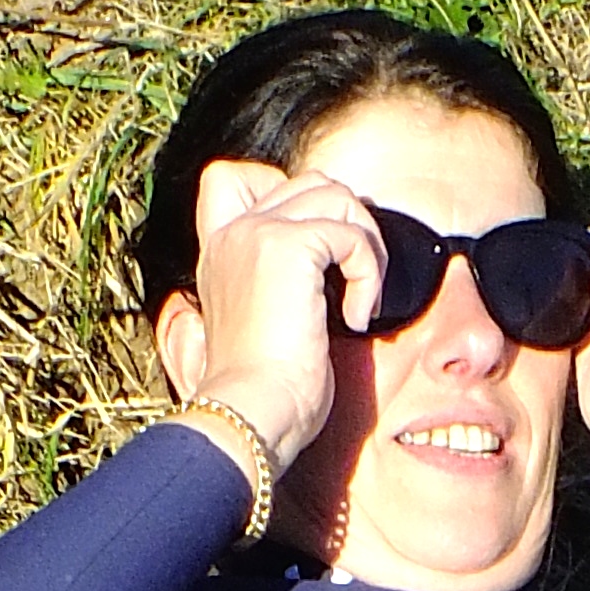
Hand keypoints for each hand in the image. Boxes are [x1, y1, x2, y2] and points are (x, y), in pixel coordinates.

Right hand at [155, 163, 386, 472]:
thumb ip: (280, 284)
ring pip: (338, 198)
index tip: (320, 250)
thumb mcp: (265, 325)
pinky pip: (351, 234)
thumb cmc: (265, 394)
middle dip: (352, 225)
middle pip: (311, 183)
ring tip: (362, 300)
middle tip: (359, 282)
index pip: (234, 176)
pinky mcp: (287, 248)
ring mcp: (257, 234)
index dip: (292, 194)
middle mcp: (233, 233)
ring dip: (367, 247)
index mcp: (220, 250)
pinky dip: (369, 274)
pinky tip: (356, 317)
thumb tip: (332, 267)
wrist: (251, 414)